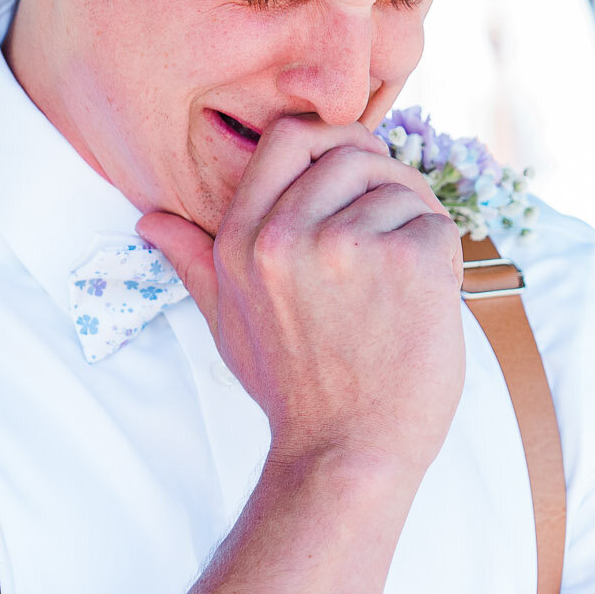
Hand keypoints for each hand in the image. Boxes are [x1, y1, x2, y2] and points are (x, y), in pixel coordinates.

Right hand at [140, 119, 464, 477]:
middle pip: (352, 154)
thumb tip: (150, 222)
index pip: (288, 138)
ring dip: (416, 226)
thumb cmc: (295, 393)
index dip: (331, 143)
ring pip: (401, 188)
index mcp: (242, 242)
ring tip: (409, 282)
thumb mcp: (228, 325)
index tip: (355, 175)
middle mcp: (286, 236)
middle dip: (384, 181)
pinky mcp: (407, 261)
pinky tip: (428, 303)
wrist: (346, 455)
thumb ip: (196, 264)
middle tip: (397, 227)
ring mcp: (347, 246)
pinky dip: (444, 260)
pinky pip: (437, 225)